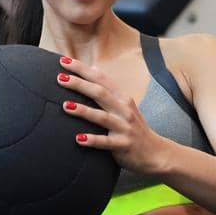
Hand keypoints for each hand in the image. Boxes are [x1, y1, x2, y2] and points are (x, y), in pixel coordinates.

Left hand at [54, 55, 166, 174]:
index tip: (64, 61)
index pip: (100, 79)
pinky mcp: (124, 145)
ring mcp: (124, 128)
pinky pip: (106, 142)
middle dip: (79, 84)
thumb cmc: (134, 129)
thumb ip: (109, 90)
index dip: (82, 69)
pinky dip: (93, 140)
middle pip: (100, 93)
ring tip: (65, 105)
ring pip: (102, 117)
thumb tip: (92, 69)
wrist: (156, 153)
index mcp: (122, 98)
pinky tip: (79, 139)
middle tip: (60, 78)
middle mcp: (124, 110)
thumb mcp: (125, 106)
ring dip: (83, 111)